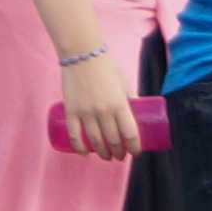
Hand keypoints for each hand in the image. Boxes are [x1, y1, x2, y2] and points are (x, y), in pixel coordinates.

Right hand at [57, 46, 144, 160]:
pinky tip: (85, 153)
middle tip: (120, 156)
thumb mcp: (124, 83)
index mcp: (120, 104)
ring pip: (95, 141)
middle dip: (119, 153)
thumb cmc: (107, 67)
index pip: (130, 134)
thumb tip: (140, 110)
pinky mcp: (71, 111)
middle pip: (113, 141)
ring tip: (106, 156)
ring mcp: (86, 112)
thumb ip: (131, 98)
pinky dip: (80, 148)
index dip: (134, 148)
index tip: (135, 152)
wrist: (82, 54)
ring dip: (102, 153)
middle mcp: (104, 111)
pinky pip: (74, 135)